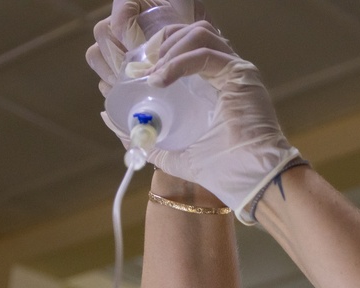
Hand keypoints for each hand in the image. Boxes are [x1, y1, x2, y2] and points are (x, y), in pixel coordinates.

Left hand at [87, 3, 300, 222]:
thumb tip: (109, 118)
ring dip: (168, 50)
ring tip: (151, 75)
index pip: (183, 47)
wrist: (250, 182)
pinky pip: (204, 54)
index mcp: (212, 83)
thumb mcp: (172, 152)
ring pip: (198, 34)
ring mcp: (234, 70)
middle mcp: (225, 71)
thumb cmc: (221, 171)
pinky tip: (160, 79)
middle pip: (188, 33)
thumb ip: (145, 136)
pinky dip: (177, 63)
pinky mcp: (240, 75)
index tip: (135, 70)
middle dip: (159, 44)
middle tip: (139, 69)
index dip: (157, 51)